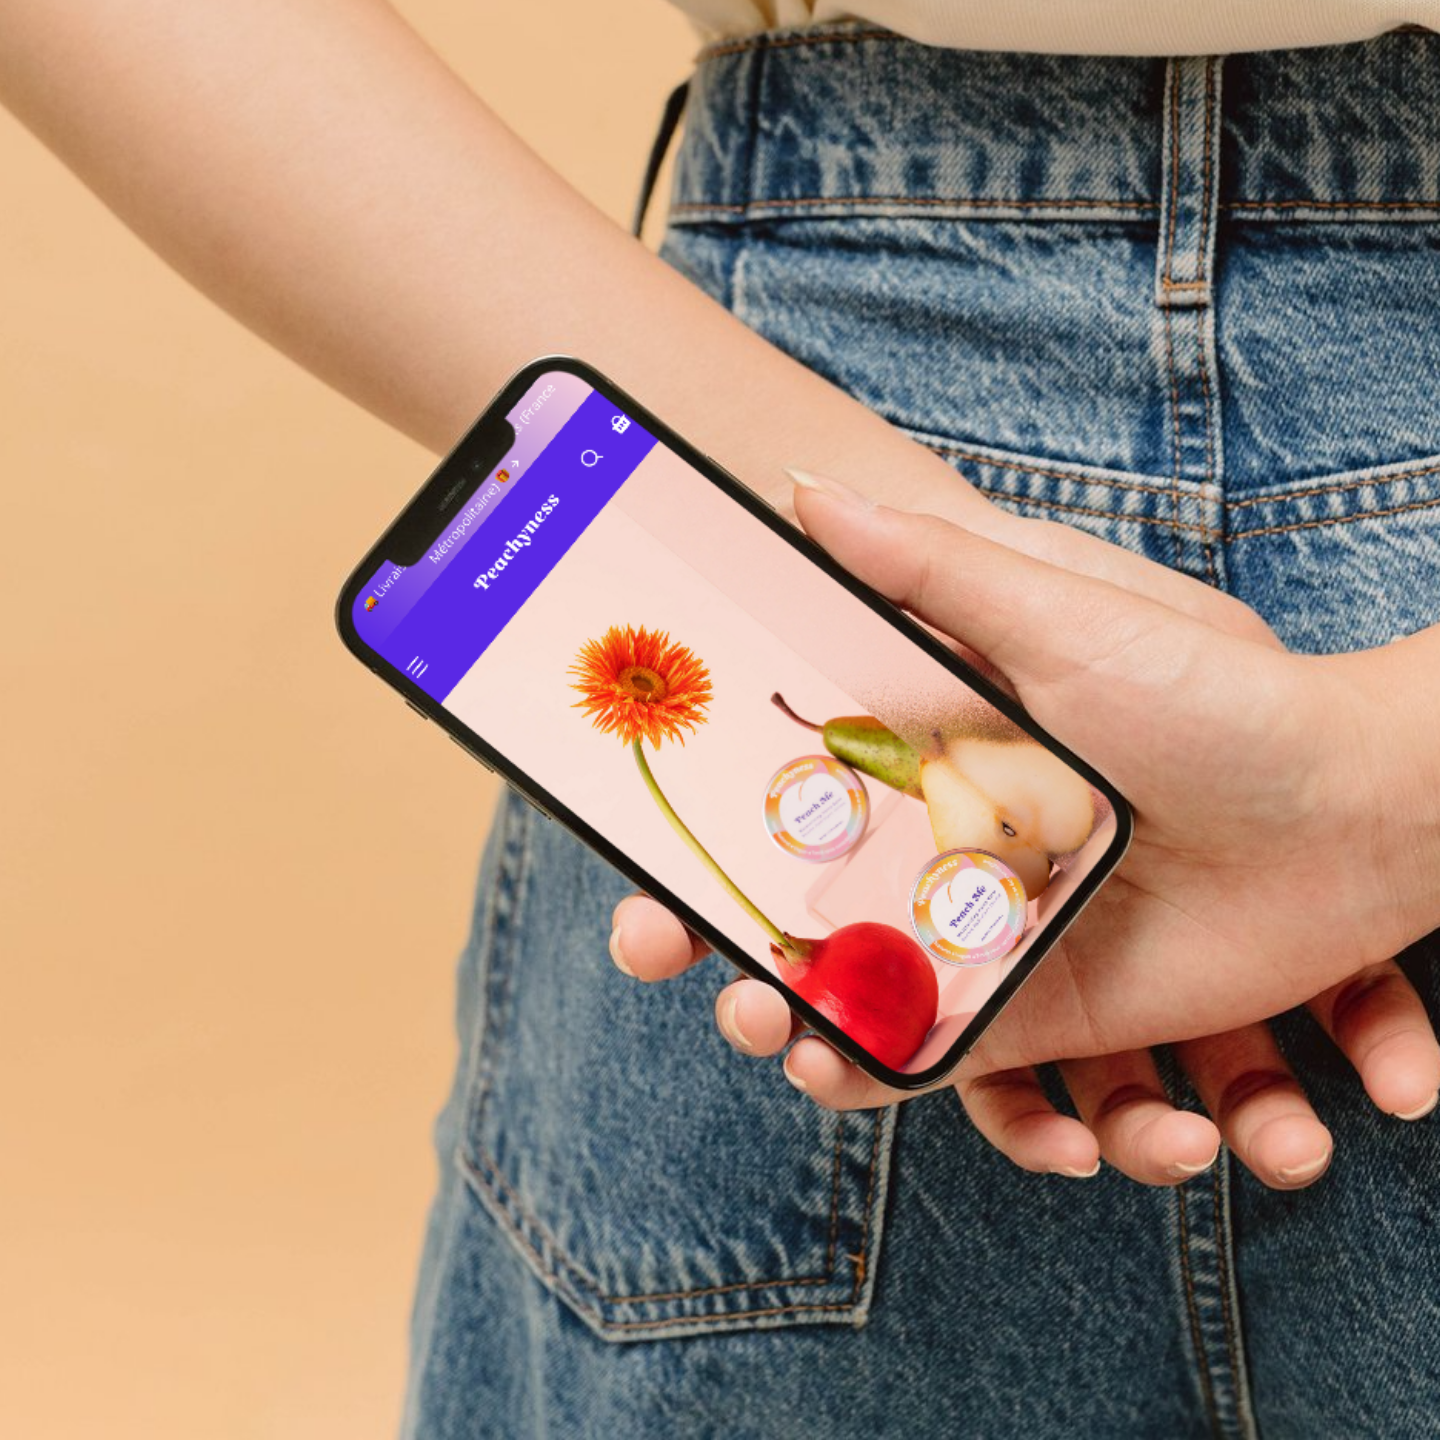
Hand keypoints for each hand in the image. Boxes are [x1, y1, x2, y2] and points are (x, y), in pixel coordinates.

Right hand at [612, 472, 1439, 1187]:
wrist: (1353, 810)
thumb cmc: (1213, 695)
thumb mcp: (1063, 615)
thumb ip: (932, 567)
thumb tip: (803, 491)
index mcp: (923, 749)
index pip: (774, 793)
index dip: (694, 832)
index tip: (638, 867)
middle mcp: (935, 841)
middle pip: (792, 901)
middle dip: (715, 941)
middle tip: (677, 960)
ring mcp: (980, 928)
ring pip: (849, 984)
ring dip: (790, 1019)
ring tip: (779, 1033)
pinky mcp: (1036, 1004)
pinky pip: (934, 1048)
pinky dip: (880, 1071)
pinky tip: (844, 1069)